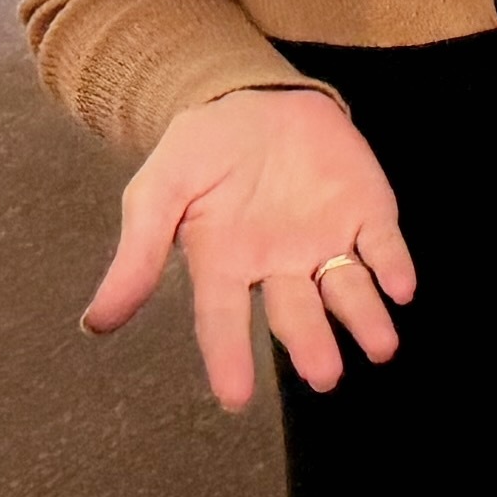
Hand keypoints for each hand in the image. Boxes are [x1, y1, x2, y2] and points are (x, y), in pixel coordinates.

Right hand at [88, 84, 413, 412]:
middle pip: (298, 315)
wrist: (251, 97)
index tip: (234, 399)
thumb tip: (96, 324)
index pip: (224, 321)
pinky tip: (400, 285)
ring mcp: (327, 241)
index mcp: (226, 266)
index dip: (229, 358)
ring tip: (380, 346)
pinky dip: (392, 265)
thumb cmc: (201, 151)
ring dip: (365, 319)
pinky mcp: (366, 212)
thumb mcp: (158, 192)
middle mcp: (280, 266)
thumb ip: (139, 255)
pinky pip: (383, 245)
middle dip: (312, 345)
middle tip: (323, 375)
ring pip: (348, 291)